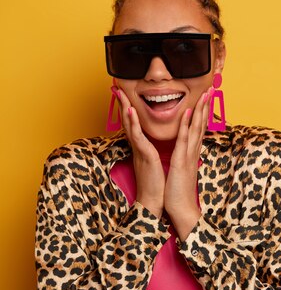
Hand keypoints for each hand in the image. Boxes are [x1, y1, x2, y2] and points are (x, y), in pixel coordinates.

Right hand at [113, 86, 164, 217]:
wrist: (154, 201)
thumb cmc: (156, 184)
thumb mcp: (154, 162)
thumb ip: (151, 151)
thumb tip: (151, 145)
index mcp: (142, 147)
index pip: (134, 124)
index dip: (128, 109)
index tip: (125, 95)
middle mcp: (138, 147)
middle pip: (128, 121)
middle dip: (122, 104)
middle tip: (116, 88)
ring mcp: (140, 150)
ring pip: (130, 125)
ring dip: (124, 107)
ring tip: (120, 92)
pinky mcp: (144, 155)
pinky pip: (137, 136)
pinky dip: (133, 122)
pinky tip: (130, 110)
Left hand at [164, 90, 210, 239]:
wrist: (182, 209)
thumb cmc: (180, 192)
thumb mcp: (182, 171)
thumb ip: (185, 159)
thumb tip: (187, 152)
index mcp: (192, 153)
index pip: (199, 128)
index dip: (203, 112)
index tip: (206, 98)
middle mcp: (193, 151)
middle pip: (202, 124)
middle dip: (206, 105)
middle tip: (212, 88)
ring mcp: (189, 154)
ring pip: (196, 127)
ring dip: (201, 109)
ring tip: (205, 93)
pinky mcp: (181, 160)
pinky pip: (185, 139)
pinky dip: (188, 124)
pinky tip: (189, 111)